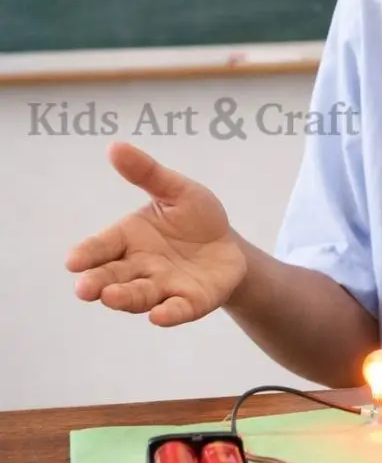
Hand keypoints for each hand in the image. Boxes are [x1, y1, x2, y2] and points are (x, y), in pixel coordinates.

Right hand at [66, 143, 246, 325]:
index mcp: (129, 238)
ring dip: (125, 298)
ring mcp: (164, 287)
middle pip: (113, 276)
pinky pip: (177, 309)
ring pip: (139, 295)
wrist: (228, 245)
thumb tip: (114, 146)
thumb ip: (147, 173)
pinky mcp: (191, 302)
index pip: (102, 247)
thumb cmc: (194, 218)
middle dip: (98, 282)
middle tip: (83, 288)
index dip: (87, 254)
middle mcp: (140, 267)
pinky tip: (159, 316)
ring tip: (111, 297)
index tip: (72, 261)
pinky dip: (168, 314)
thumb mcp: (176, 190)